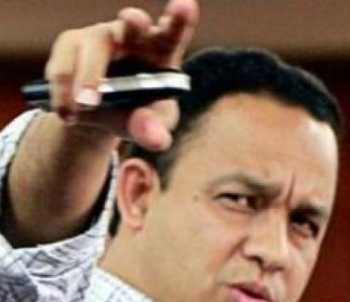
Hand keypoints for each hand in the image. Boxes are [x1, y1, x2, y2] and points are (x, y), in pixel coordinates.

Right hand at [44, 0, 198, 149]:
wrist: (100, 113)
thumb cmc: (138, 111)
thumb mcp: (150, 124)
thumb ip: (153, 129)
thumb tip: (155, 140)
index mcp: (162, 51)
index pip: (174, 32)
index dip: (179, 18)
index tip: (185, 5)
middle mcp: (133, 36)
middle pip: (134, 24)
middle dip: (135, 21)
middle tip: (134, 19)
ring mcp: (100, 37)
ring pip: (94, 48)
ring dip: (88, 77)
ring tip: (83, 108)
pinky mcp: (71, 45)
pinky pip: (64, 65)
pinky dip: (64, 92)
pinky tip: (68, 114)